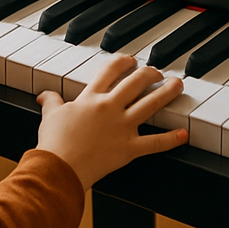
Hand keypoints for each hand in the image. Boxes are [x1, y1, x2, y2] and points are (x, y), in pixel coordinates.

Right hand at [35, 55, 186, 189]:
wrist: (59, 167)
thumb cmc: (54, 142)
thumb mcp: (50, 116)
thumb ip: (52, 101)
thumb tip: (44, 94)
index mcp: (91, 97)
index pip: (110, 70)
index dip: (123, 61)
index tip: (131, 60)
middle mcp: (110, 107)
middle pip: (135, 82)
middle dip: (149, 73)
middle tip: (156, 72)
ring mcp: (122, 127)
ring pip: (150, 104)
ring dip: (167, 92)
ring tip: (178, 85)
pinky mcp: (129, 148)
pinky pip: (154, 143)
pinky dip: (171, 139)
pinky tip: (184, 134)